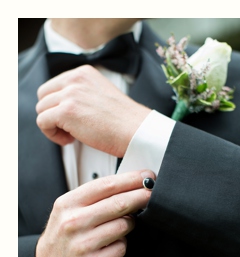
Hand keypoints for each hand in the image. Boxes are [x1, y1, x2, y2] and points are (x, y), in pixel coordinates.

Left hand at [35, 65, 150, 157]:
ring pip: (41, 109)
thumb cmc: (125, 120)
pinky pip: (42, 122)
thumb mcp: (101, 94)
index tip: (72, 117)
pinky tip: (70, 140)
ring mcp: (70, 94)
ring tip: (72, 134)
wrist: (137, 131)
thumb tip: (60, 105)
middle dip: (53, 113)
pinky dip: (53, 135)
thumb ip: (80, 93)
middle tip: (70, 127)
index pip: (53, 86)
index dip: (59, 105)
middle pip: (43, 96)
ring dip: (54, 125)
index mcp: (84, 73)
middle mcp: (75, 79)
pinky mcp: (66, 111)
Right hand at [35, 170, 154, 256]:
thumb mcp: (70, 209)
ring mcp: (82, 244)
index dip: (131, 179)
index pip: (106, 185)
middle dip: (142, 196)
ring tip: (121, 225)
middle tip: (152, 194)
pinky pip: (121, 248)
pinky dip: (121, 244)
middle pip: (119, 203)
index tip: (147, 176)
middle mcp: (74, 222)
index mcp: (68, 204)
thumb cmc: (64, 235)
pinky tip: (112, 244)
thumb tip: (131, 184)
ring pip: (124, 225)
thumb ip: (96, 197)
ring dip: (129, 224)